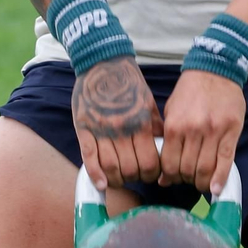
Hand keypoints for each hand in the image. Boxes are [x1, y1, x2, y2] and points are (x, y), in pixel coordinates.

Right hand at [71, 57, 162, 191]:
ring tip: (120, 179)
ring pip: (109, 167)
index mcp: (141, 122)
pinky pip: (88, 158)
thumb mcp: (149, 103)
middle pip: (130, 169)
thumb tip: (164, 150)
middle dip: (135, 178)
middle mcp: (121, 129)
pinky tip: (101, 184)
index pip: (149, 163)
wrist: (103, 63)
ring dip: (116, 180)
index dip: (152, 174)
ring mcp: (101, 130)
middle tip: (135, 177)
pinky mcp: (83, 129)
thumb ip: (155, 128)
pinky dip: (94, 175)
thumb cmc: (129, 84)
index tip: (152, 174)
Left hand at [159, 70, 245, 197]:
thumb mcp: (171, 111)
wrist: (215, 70)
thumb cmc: (190, 91)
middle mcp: (193, 130)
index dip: (170, 177)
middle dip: (186, 180)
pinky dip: (220, 179)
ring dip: (201, 182)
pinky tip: (216, 190)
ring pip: (205, 169)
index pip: (169, 165)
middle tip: (188, 179)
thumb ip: (167, 142)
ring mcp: (213, 131)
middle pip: (187, 170)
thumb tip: (163, 176)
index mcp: (174, 125)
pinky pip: (226, 161)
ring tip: (201, 182)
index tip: (173, 178)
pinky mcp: (231, 131)